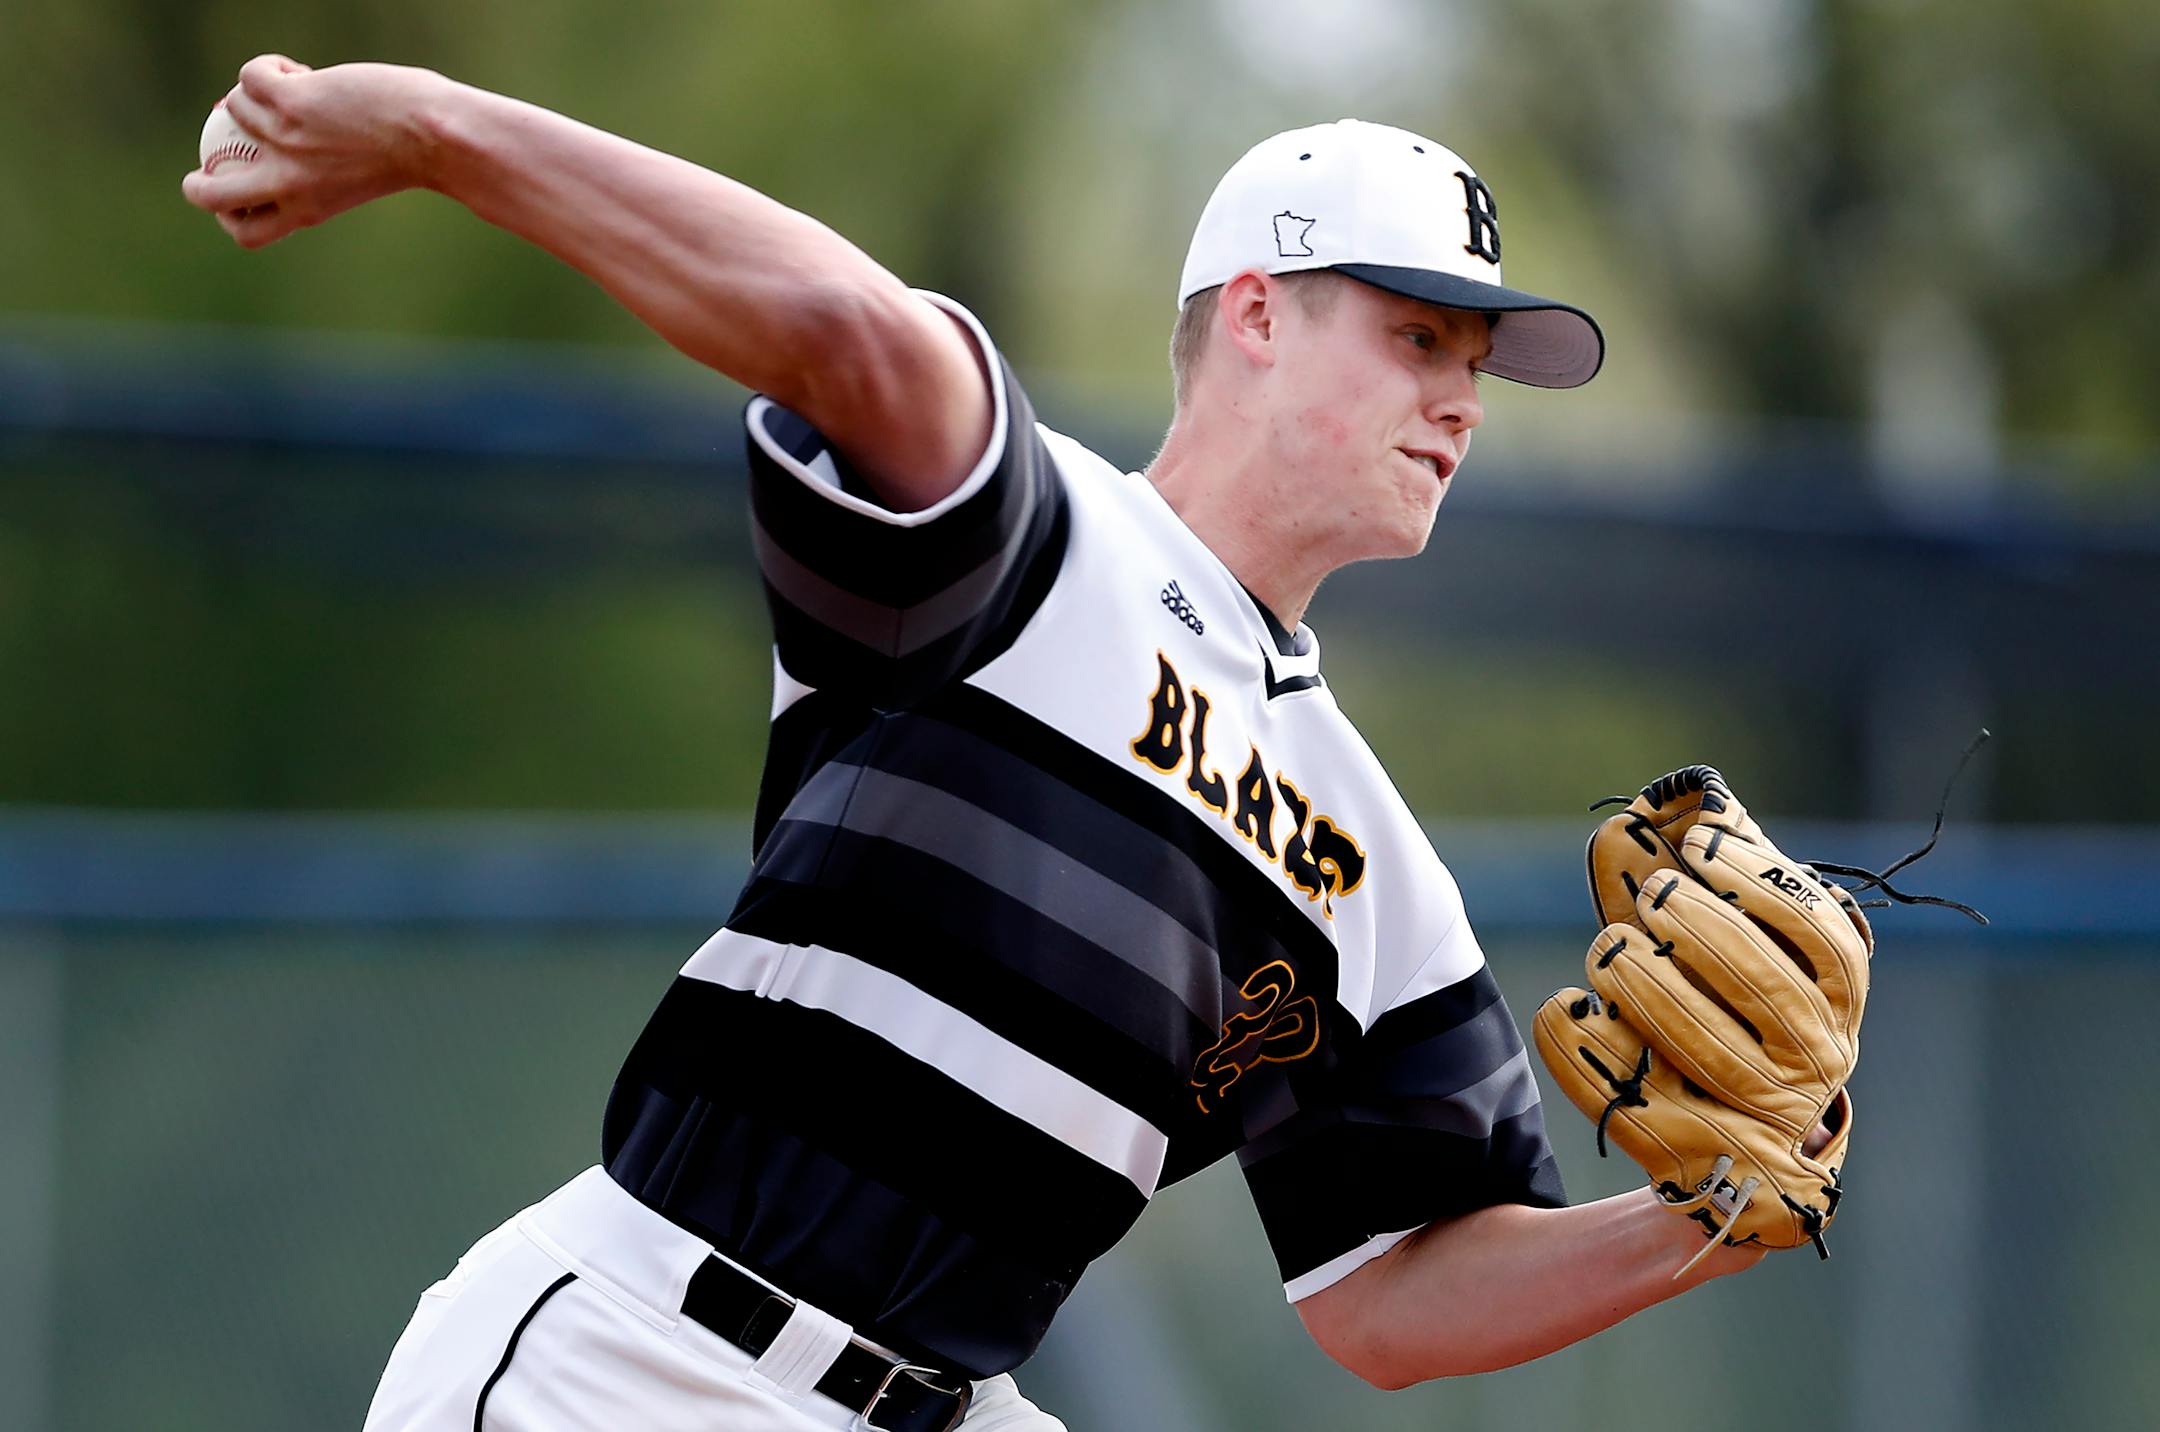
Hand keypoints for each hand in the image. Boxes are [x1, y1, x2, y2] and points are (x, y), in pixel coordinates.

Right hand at [181, 55, 447, 248]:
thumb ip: (321, 179)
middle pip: (210, 196)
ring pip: (232, 112)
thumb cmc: (414, 157)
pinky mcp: (291, 102)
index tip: (240, 193)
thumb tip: (298, 154)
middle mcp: (289, 183)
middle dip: (196, 181)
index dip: (231, 216)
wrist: (437, 138)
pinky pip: (249, 77)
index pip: (250, 233)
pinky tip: (296, 70)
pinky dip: (265, 68)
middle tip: (215, 150)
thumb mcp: (358, 181)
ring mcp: (285, 141)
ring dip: (251, 95)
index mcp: (306, 210)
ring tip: (289, 89)